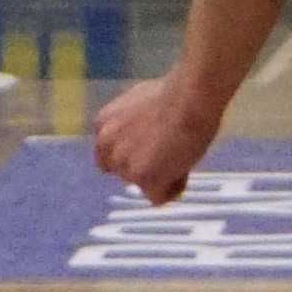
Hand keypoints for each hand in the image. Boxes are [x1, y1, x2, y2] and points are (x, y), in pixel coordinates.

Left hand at [90, 73, 216, 203]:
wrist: (188, 98)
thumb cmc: (175, 92)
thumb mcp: (140, 102)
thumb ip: (132, 122)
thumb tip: (144, 131)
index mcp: (103, 123)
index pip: (109, 154)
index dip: (132, 155)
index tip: (151, 151)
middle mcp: (106, 145)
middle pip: (123, 171)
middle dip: (144, 168)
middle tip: (169, 156)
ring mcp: (123, 163)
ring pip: (141, 185)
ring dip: (160, 177)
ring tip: (181, 157)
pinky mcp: (143, 178)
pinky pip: (157, 198)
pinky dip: (172, 189)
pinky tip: (184, 171)